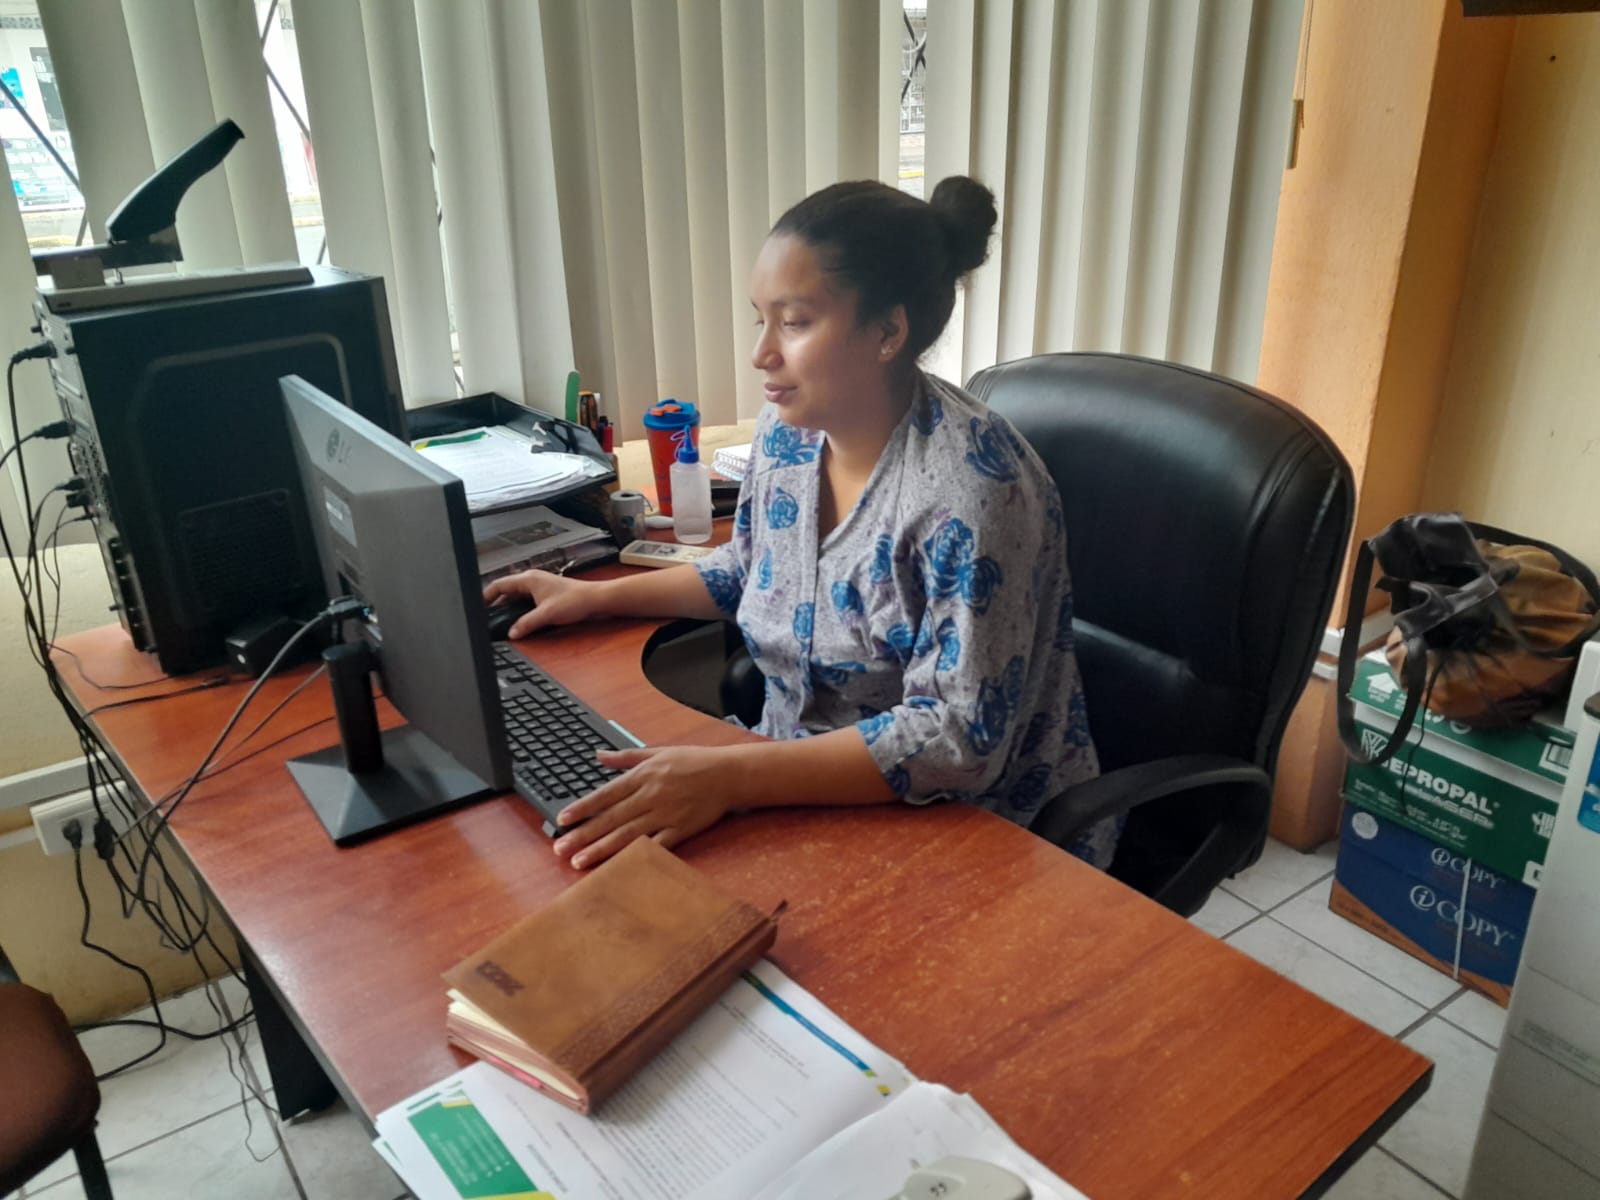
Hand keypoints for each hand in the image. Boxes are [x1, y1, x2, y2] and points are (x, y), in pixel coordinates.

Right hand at [483, 570, 607, 637]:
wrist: (596, 600)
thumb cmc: (575, 601)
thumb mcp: (546, 615)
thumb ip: (526, 624)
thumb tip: (511, 633)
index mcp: (528, 579)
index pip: (498, 585)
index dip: (485, 596)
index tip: (476, 606)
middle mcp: (532, 580)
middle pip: (505, 590)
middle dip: (495, 603)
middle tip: (486, 616)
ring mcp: (539, 586)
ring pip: (515, 596)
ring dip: (508, 607)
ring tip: (499, 619)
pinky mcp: (545, 594)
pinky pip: (525, 600)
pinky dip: (518, 609)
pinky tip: (518, 620)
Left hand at [552, 746, 735, 868]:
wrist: (728, 774)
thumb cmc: (693, 761)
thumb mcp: (658, 752)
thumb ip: (626, 757)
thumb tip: (598, 755)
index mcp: (643, 776)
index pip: (605, 795)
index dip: (582, 808)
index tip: (562, 820)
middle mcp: (650, 796)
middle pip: (611, 819)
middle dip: (583, 835)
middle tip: (560, 849)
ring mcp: (665, 815)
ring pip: (627, 835)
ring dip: (601, 849)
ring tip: (579, 862)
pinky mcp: (680, 830)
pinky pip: (656, 845)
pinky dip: (637, 855)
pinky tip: (620, 866)